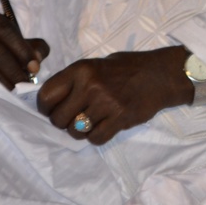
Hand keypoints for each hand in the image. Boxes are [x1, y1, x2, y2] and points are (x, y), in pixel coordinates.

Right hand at [0, 12, 49, 89]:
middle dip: (15, 71)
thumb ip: (36, 47)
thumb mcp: (18, 42)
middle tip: (26, 85)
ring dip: (4, 82)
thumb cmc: (1, 47)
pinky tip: (0, 94)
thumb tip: (37, 60)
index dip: (24, 52)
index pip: (9, 34)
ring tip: (16, 91)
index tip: (35, 69)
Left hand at [36, 46, 192, 144]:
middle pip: (58, 119)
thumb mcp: (95, 66)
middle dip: (63, 123)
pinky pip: (95, 138)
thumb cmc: (125, 68)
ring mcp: (106, 103)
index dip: (46, 108)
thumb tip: (52, 103)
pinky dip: (96, 136)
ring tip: (92, 121)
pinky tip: (104, 126)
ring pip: (75, 132)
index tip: (53, 110)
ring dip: (80, 131)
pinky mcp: (120, 118)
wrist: (159, 74)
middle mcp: (90, 86)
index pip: (46, 97)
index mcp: (80, 70)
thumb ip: (74, 82)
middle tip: (75, 117)